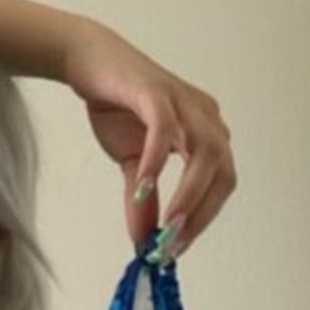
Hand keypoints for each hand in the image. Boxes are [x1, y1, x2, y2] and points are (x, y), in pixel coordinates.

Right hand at [62, 20, 235, 258]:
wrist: (86, 61)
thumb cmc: (115, 106)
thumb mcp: (131, 162)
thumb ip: (142, 199)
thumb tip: (142, 240)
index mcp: (206, 132)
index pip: (221, 184)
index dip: (203, 218)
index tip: (175, 248)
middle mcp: (205, 116)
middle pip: (223, 173)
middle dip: (200, 214)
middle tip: (171, 244)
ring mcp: (183, 102)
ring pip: (205, 155)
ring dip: (188, 196)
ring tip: (165, 226)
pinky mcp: (155, 92)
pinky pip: (165, 131)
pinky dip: (157, 162)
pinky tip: (142, 188)